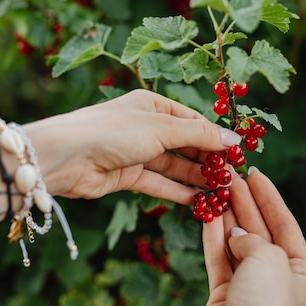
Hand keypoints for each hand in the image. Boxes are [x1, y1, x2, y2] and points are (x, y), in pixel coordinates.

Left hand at [27, 89, 241, 202]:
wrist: (67, 157)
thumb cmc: (114, 131)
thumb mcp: (161, 128)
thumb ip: (198, 135)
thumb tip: (233, 139)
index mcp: (153, 105)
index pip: (192, 120)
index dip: (215, 136)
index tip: (238, 152)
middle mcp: (146, 127)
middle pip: (185, 143)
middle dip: (208, 159)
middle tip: (233, 176)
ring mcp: (137, 152)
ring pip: (174, 166)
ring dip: (196, 177)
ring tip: (221, 190)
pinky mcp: (128, 176)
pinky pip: (159, 183)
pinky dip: (178, 192)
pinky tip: (199, 201)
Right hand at [194, 167, 305, 305]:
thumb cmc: (266, 304)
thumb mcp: (271, 259)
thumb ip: (254, 238)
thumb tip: (236, 232)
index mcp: (300, 274)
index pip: (285, 225)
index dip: (270, 197)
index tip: (255, 173)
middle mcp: (275, 279)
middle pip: (259, 231)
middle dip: (245, 203)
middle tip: (229, 176)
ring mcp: (248, 287)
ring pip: (236, 243)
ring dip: (226, 216)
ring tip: (215, 188)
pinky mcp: (223, 295)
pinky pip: (218, 258)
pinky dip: (212, 237)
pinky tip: (207, 214)